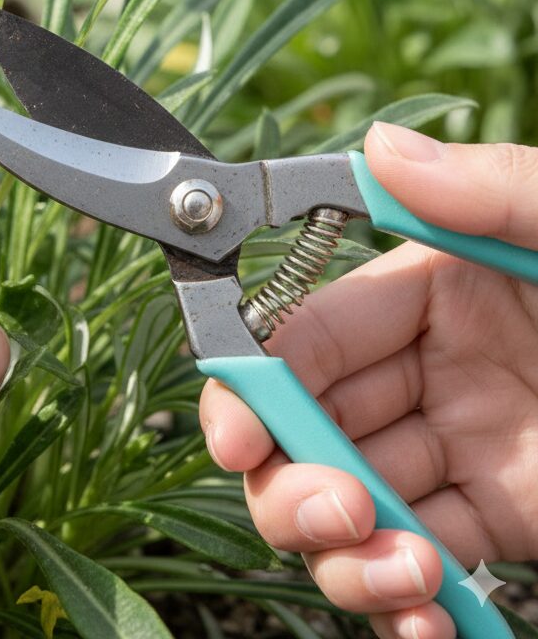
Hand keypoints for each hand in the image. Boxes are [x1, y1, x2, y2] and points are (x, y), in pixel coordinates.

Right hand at [200, 123, 537, 638]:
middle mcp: (429, 367)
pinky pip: (416, 562)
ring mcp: (460, 448)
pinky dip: (400, 603)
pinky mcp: (498, 522)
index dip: (258, 380)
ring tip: (404, 577)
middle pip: (307, 424)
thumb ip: (497, 190)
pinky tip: (424, 622)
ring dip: (346, 552)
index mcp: (434, 285)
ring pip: (347, 501)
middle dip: (294, 477)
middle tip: (337, 513)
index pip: (310, 332)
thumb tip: (380, 148)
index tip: (241, 435)